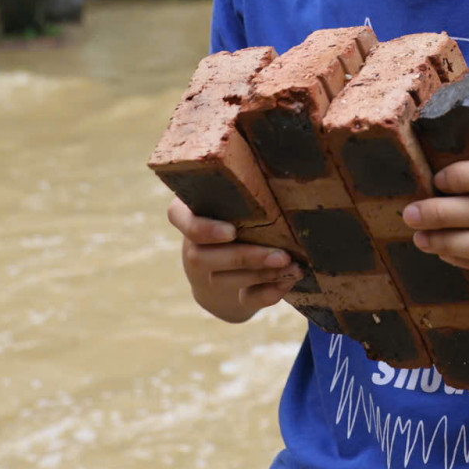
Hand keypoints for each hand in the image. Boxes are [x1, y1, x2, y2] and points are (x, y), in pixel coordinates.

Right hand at [166, 197, 303, 323]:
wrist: (239, 261)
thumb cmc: (244, 213)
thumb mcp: (237, 198)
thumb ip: (247, 188)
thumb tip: (281, 168)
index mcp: (189, 213)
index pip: (176, 216)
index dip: (202, 228)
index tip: (232, 232)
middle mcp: (192, 246)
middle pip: (202, 256)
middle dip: (245, 257)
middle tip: (282, 255)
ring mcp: (206, 276)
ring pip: (223, 280)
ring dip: (262, 274)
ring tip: (293, 267)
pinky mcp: (229, 298)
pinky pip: (245, 299)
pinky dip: (268, 293)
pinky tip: (288, 282)